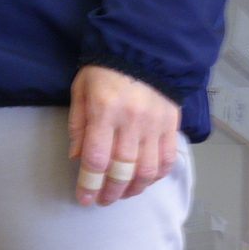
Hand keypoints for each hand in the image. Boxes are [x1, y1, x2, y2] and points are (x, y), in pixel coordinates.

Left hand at [68, 65, 181, 206]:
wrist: (145, 49)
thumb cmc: (106, 69)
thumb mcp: (81, 89)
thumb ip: (78, 124)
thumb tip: (77, 157)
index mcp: (105, 111)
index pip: (97, 159)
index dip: (90, 184)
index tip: (85, 199)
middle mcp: (132, 122)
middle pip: (122, 170)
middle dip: (111, 191)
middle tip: (103, 200)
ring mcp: (155, 126)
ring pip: (147, 170)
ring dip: (135, 188)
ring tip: (124, 194)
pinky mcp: (171, 126)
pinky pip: (167, 160)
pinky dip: (157, 176)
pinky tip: (146, 180)